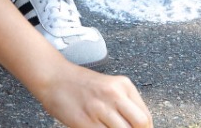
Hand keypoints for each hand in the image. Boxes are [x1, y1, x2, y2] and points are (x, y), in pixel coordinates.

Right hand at [37, 63, 152, 127]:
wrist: (54, 78)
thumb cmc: (82, 85)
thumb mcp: (109, 87)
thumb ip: (125, 104)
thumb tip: (140, 125)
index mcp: (124, 85)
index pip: (146, 116)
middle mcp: (114, 95)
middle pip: (140, 124)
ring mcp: (99, 108)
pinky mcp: (84, 121)